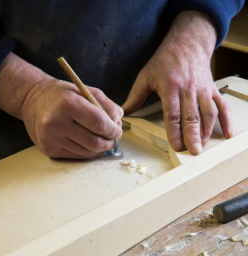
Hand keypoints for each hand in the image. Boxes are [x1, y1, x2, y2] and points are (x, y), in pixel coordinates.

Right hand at [21, 79, 122, 158]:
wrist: (33, 100)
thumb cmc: (62, 94)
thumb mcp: (86, 90)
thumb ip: (107, 105)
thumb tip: (118, 122)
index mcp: (67, 103)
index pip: (99, 124)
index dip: (113, 130)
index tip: (117, 130)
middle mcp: (56, 122)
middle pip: (94, 142)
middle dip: (109, 142)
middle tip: (112, 137)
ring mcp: (50, 138)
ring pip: (87, 152)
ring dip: (100, 148)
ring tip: (101, 139)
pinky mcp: (48, 149)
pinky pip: (76, 155)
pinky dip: (87, 150)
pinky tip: (86, 141)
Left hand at [122, 11, 232, 154]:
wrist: (186, 43)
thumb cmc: (164, 60)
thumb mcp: (145, 76)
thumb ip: (135, 96)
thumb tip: (124, 112)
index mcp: (170, 88)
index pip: (173, 115)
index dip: (175, 132)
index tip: (177, 146)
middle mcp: (188, 90)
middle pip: (192, 116)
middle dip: (193, 136)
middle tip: (194, 152)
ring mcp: (202, 89)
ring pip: (208, 112)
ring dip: (207, 130)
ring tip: (204, 145)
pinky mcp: (212, 88)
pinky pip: (222, 104)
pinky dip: (227, 119)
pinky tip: (228, 133)